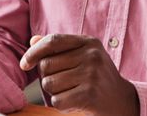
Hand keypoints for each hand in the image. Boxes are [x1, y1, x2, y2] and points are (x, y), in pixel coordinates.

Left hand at [20, 34, 138, 115]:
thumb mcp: (83, 56)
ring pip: (49, 84)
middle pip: (46, 65)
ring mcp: (92, 74)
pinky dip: (61, 105)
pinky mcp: (89, 94)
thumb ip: (59, 48)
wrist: (121, 100)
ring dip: (55, 93)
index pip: (53, 41)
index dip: (34, 52)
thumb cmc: (98, 77)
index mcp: (89, 42)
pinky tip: (74, 102)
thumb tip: (33, 41)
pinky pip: (57, 100)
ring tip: (71, 91)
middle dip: (48, 77)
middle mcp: (91, 55)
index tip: (25, 64)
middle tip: (64, 83)